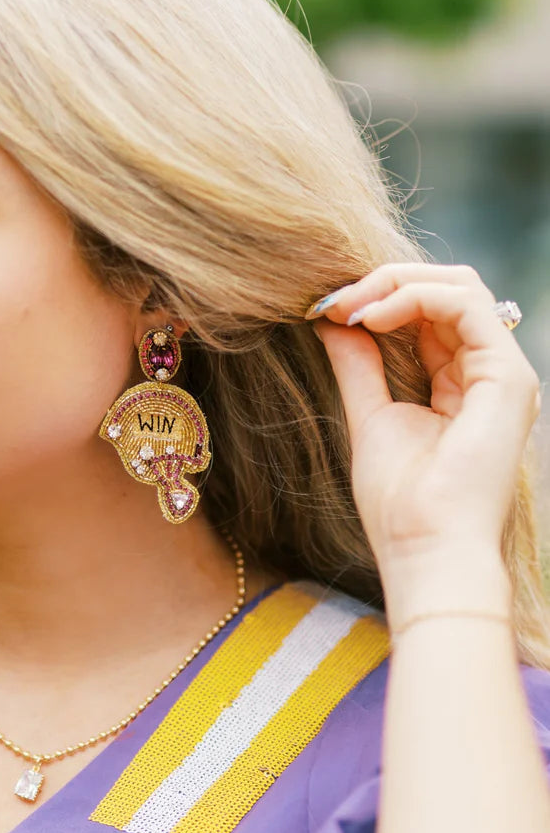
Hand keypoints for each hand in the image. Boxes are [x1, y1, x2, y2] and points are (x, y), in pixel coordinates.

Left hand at [308, 263, 540, 577]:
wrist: (426, 550)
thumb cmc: (401, 504)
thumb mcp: (370, 415)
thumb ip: (358, 365)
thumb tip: (332, 319)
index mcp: (460, 383)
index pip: (427, 313)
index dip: (377, 298)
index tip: (324, 309)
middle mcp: (487, 373)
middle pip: (445, 290)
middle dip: (383, 282)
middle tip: (331, 300)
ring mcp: (503, 373)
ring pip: (458, 286)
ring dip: (393, 284)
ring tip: (347, 307)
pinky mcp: (508, 376)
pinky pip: (465, 304)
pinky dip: (413, 297)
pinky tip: (370, 318)